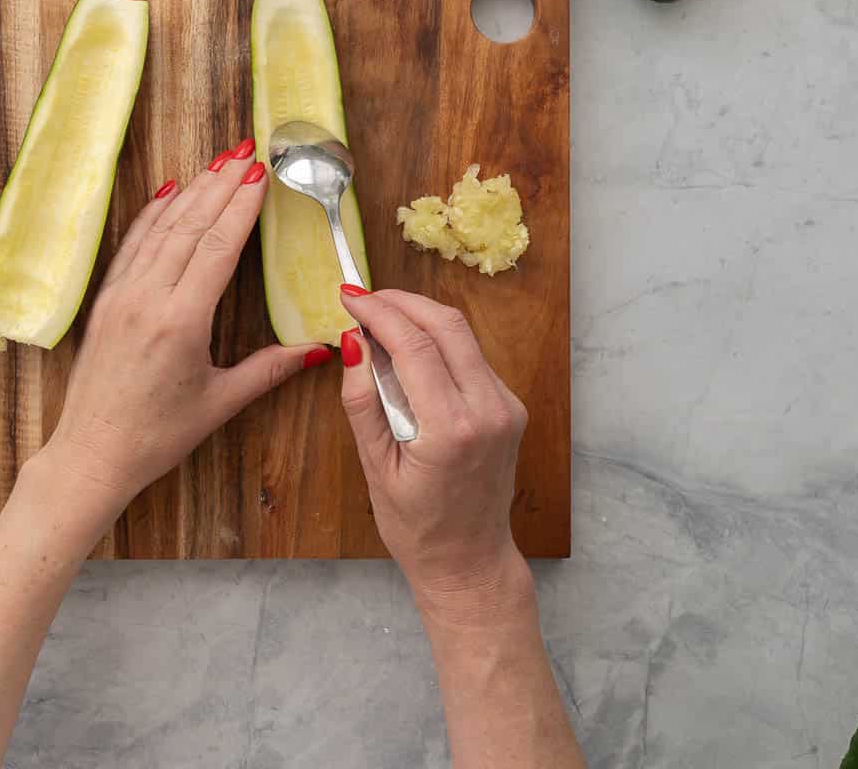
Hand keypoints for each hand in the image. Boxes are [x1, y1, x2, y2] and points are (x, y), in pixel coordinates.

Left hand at [38, 140, 330, 507]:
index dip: (241, 207)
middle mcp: (146, 299)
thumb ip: (271, 369)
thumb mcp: (220, 403)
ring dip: (191, 192)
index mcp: (180, 322)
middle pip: (190, 226)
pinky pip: (132, 245)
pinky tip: (168, 192)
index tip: (259, 174)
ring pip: (160, 229)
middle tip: (245, 152)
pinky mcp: (104, 301)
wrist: (91, 454)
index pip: (217, 248)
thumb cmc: (156, 436)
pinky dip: (152, 215)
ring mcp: (121, 296)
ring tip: (216, 163)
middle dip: (220, 185)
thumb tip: (322, 348)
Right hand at [338, 288, 531, 623]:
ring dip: (420, 316)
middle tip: (363, 298)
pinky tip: (407, 349)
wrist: (470, 562)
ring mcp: (505, 406)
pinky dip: (437, 341)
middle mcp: (488, 409)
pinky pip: (471, 356)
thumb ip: (361, 400)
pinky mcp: (509, 406)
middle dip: (401, 301)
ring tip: (379, 318)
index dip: (378, 311)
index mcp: (452, 428)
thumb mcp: (374, 466)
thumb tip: (352, 342)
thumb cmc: (416, 527)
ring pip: (462, 334)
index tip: (348, 296)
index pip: (413, 343)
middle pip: (446, 324)